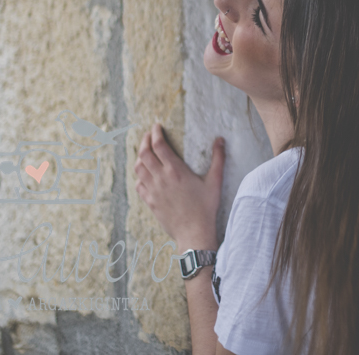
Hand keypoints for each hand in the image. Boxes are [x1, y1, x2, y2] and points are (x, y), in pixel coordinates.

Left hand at [134, 123, 224, 250]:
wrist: (193, 232)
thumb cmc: (205, 207)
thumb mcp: (215, 181)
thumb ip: (218, 158)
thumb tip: (220, 139)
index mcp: (176, 170)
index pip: (159, 145)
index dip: (155, 133)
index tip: (156, 126)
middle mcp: (161, 178)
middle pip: (144, 154)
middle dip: (144, 141)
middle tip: (148, 135)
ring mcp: (153, 191)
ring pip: (138, 168)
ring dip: (140, 157)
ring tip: (144, 152)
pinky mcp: (150, 202)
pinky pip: (138, 185)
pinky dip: (139, 176)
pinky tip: (145, 175)